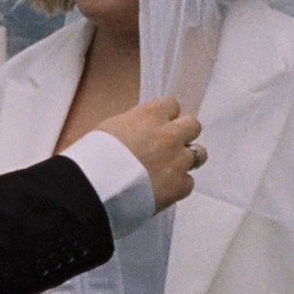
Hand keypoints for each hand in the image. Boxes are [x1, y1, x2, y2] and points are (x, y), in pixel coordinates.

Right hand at [102, 96, 205, 210]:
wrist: (94, 188)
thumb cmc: (94, 158)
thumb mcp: (111, 128)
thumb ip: (135, 125)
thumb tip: (141, 131)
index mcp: (150, 115)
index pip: (172, 104)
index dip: (166, 116)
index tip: (160, 124)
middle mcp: (169, 135)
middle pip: (193, 125)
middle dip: (183, 134)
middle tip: (169, 146)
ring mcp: (177, 161)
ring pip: (200, 153)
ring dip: (187, 159)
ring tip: (170, 168)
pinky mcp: (179, 186)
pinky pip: (189, 182)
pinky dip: (178, 185)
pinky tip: (162, 188)